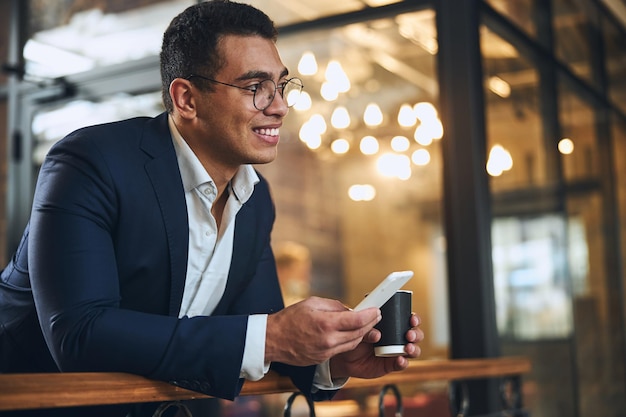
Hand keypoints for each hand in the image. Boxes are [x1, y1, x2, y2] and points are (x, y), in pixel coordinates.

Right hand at [265, 297, 380, 365]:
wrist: (273, 340)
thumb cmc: (290, 319)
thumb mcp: (312, 303)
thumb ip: (334, 306)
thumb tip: (350, 310)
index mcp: (326, 323)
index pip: (356, 320)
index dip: (370, 315)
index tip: (376, 310)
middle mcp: (328, 340)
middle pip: (358, 333)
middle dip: (370, 324)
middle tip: (376, 316)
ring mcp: (326, 352)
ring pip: (353, 343)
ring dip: (362, 334)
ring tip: (367, 324)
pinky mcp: (323, 359)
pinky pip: (342, 349)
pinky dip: (350, 341)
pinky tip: (351, 333)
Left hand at [329, 313, 422, 378]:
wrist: (345, 356)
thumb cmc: (354, 337)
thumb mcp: (359, 329)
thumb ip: (368, 329)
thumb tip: (377, 334)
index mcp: (391, 324)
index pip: (408, 319)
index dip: (414, 319)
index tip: (412, 319)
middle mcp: (396, 338)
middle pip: (415, 335)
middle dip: (416, 334)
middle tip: (409, 335)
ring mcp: (395, 352)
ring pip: (412, 350)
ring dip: (413, 349)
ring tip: (407, 348)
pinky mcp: (391, 365)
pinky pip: (401, 364)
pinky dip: (403, 362)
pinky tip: (400, 360)